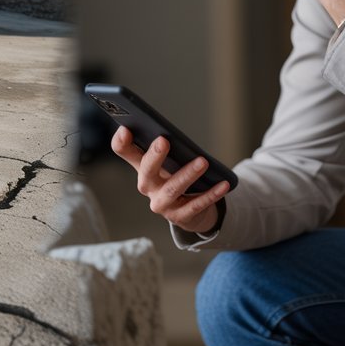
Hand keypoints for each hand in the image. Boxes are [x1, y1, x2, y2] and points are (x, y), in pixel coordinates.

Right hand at [110, 126, 230, 233]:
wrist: (190, 210)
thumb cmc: (176, 177)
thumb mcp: (168, 161)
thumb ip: (165, 146)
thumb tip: (170, 129)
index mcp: (141, 167)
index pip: (124, 152)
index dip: (121, 141)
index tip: (125, 128)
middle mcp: (147, 186)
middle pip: (146, 171)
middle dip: (154, 156)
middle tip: (163, 140)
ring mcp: (162, 204)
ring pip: (172, 189)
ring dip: (187, 175)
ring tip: (203, 162)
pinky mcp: (179, 217)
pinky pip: (195, 205)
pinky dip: (210, 195)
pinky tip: (222, 184)